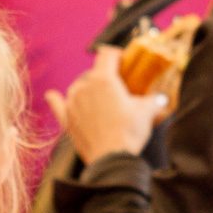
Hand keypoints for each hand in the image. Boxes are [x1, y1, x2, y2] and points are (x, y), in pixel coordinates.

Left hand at [45, 47, 166, 163]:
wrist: (111, 158)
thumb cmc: (129, 132)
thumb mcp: (147, 111)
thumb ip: (154, 100)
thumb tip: (161, 99)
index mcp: (103, 79)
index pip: (107, 54)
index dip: (117, 55)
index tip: (125, 63)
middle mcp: (84, 87)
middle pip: (94, 72)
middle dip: (107, 77)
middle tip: (120, 89)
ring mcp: (72, 103)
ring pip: (79, 87)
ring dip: (89, 89)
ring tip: (102, 100)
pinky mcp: (66, 120)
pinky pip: (58, 104)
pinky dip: (55, 99)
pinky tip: (51, 95)